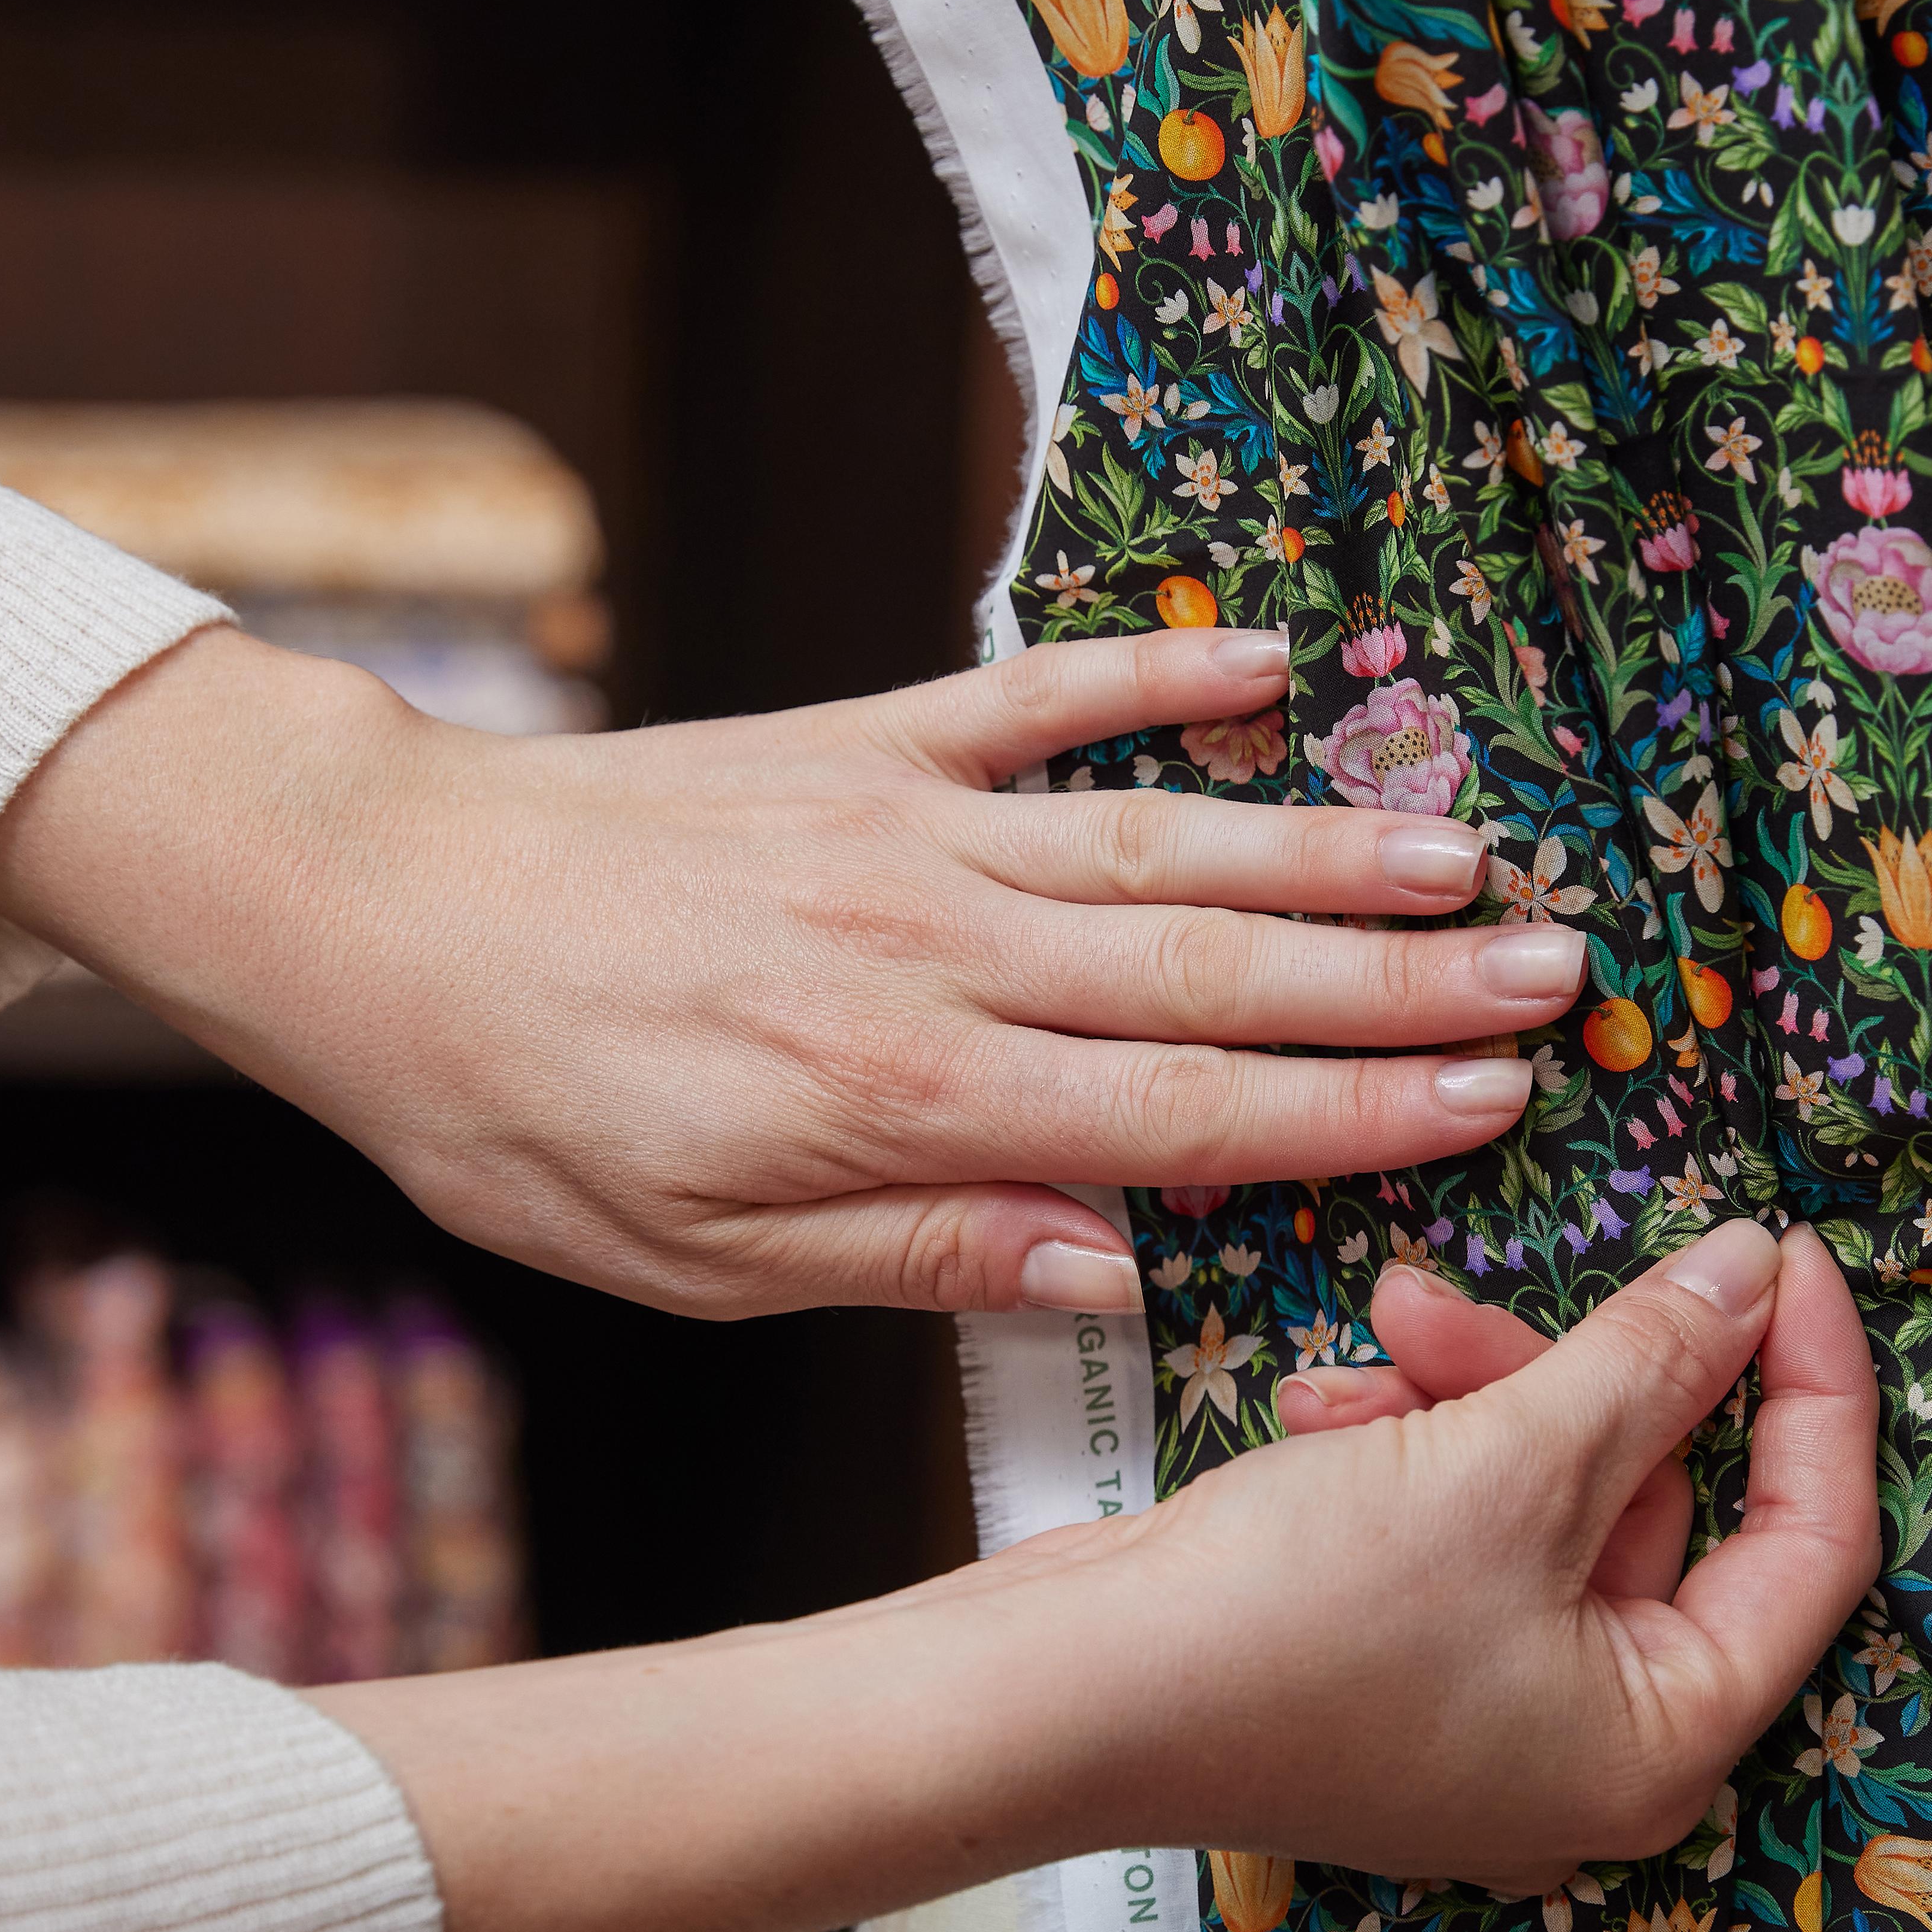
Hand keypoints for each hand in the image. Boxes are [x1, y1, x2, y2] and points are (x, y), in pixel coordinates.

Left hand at [0, 623, 1588, 1318]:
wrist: (370, 913)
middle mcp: (937, 952)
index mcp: (905, 1101)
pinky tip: (1269, 659)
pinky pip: (1031, 700)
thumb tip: (1113, 1272)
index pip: (1184, 1113)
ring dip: (1329, 843)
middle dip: (1402, 980)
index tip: (1494, 1105)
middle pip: (1214, 969)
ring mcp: (904, 827)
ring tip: (1475, 853)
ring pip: (1161, 838)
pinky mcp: (855, 739)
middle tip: (1560, 972)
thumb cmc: (521, 1116)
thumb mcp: (696, 1263)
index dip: (1354, 1112)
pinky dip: (1154, 673)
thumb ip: (916, 1260)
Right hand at [325, 1219, 1879, 1931]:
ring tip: (1381, 1337)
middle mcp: (1595, 1750)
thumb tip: (1758, 1275)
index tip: (1783, 1251)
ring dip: (1477, 1396)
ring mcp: (1491, 1722)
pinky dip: (1414, 1451)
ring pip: (1550, 1499)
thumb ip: (1648, 1359)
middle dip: (1573, 1376)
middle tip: (1467, 1297)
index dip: (1813, 1383)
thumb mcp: (1501, 1460)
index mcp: (1666, 1739)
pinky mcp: (1398, 1676)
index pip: (1815, 1543)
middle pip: (1665, 1508)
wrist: (1067, 1700)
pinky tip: (1328, 1404)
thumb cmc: (1296, 1615)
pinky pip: (1462, 1530)